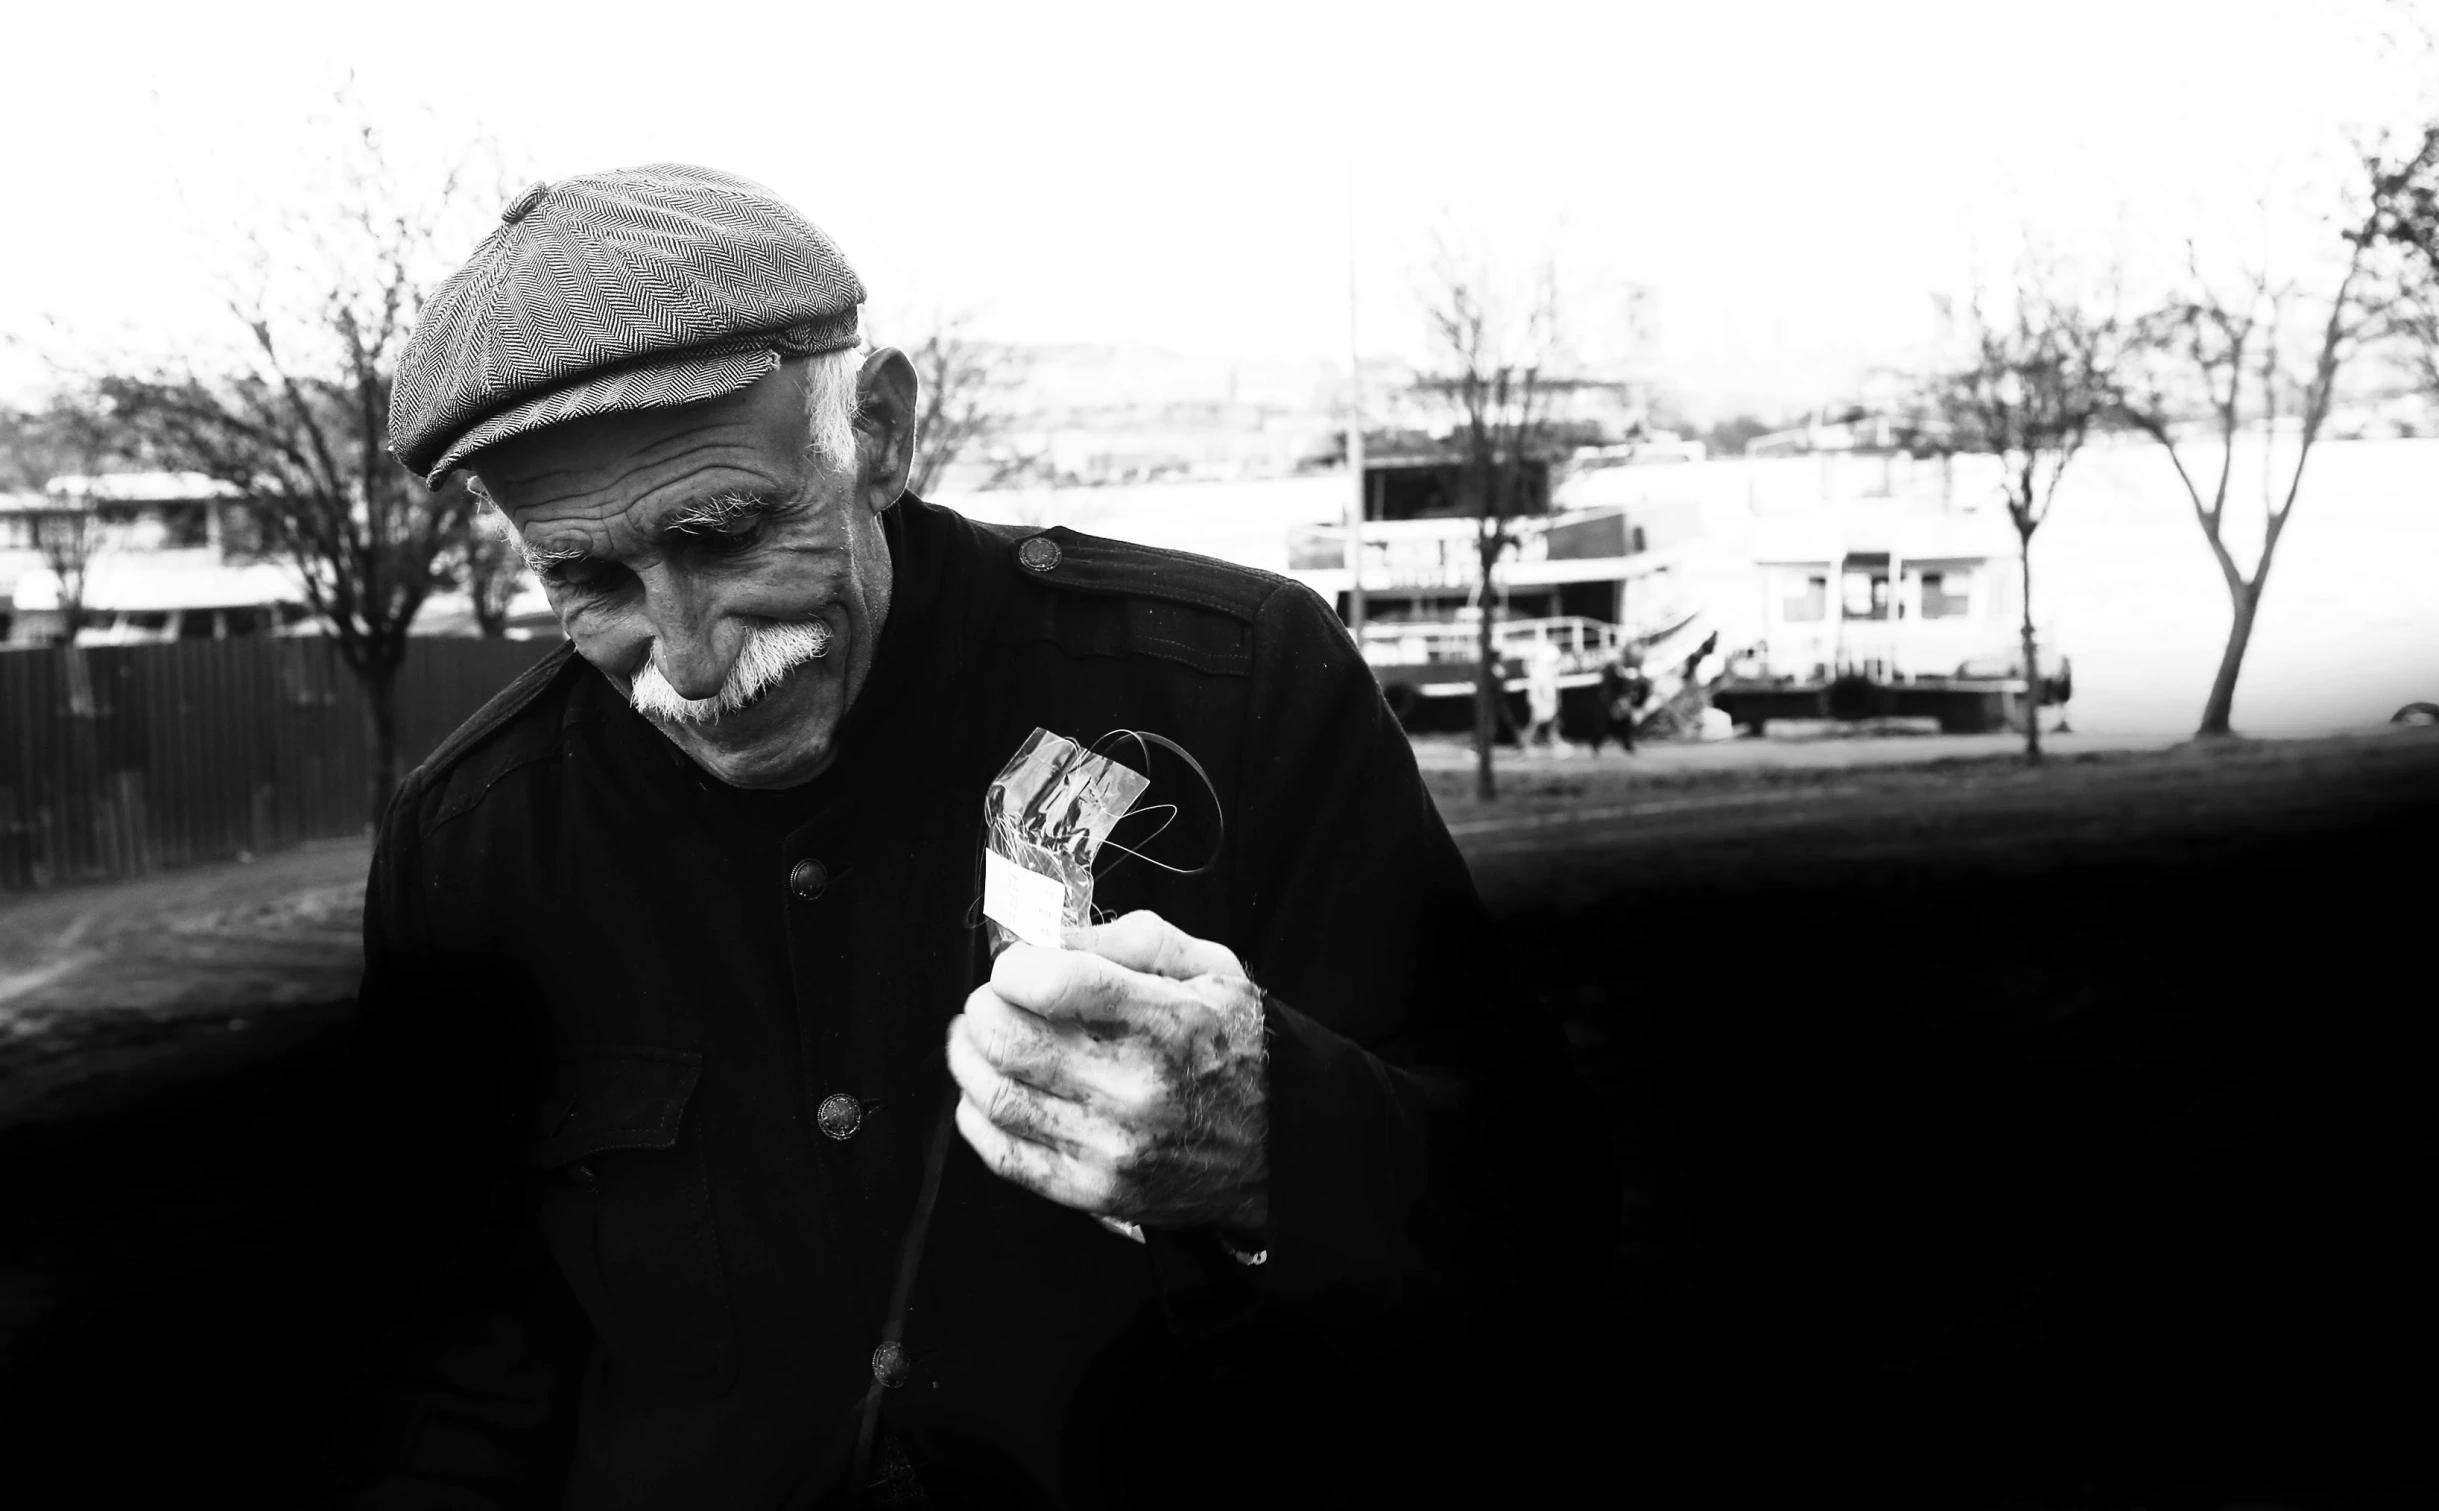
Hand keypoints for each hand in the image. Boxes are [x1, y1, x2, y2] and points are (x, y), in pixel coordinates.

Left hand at [946, 910, 1267, 1234]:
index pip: (1057, 985)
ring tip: (974, 1037)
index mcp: (1167, 1022)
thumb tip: (1052, 938)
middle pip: (1011, 1039)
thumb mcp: (1211, 969)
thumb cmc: (1240, 1049)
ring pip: (997, 1095)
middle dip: (983, 1007)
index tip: (1015, 964)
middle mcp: (1135, 1089)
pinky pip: (1005, 1155)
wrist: (1281, 1150)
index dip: (1015, 967)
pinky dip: (976, 1117)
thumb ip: (1132, 940)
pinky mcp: (1094, 1192)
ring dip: (966, 1058)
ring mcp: (1110, 1147)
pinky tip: (982, 1092)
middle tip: (990, 998)